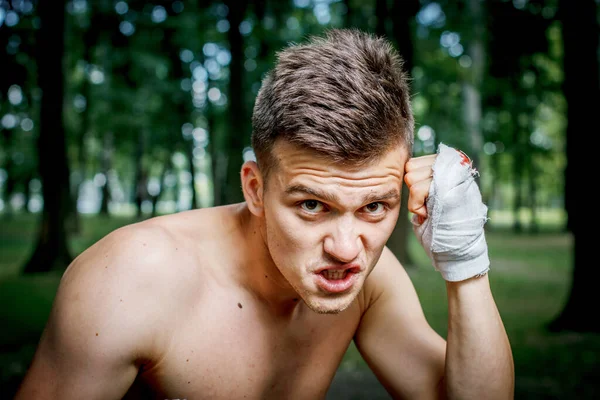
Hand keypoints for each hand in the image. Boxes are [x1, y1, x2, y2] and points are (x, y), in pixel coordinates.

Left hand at [404, 143, 489, 281]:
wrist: (459, 251)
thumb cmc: (443, 226)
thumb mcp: (437, 194)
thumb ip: (427, 178)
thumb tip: (406, 166)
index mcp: (453, 164)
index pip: (415, 162)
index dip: (415, 183)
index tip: (428, 199)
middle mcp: (455, 166)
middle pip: (411, 167)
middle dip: (413, 189)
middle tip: (430, 206)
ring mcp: (452, 176)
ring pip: (411, 177)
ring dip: (414, 199)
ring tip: (431, 210)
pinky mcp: (447, 190)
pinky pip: (416, 189)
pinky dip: (415, 206)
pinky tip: (428, 215)